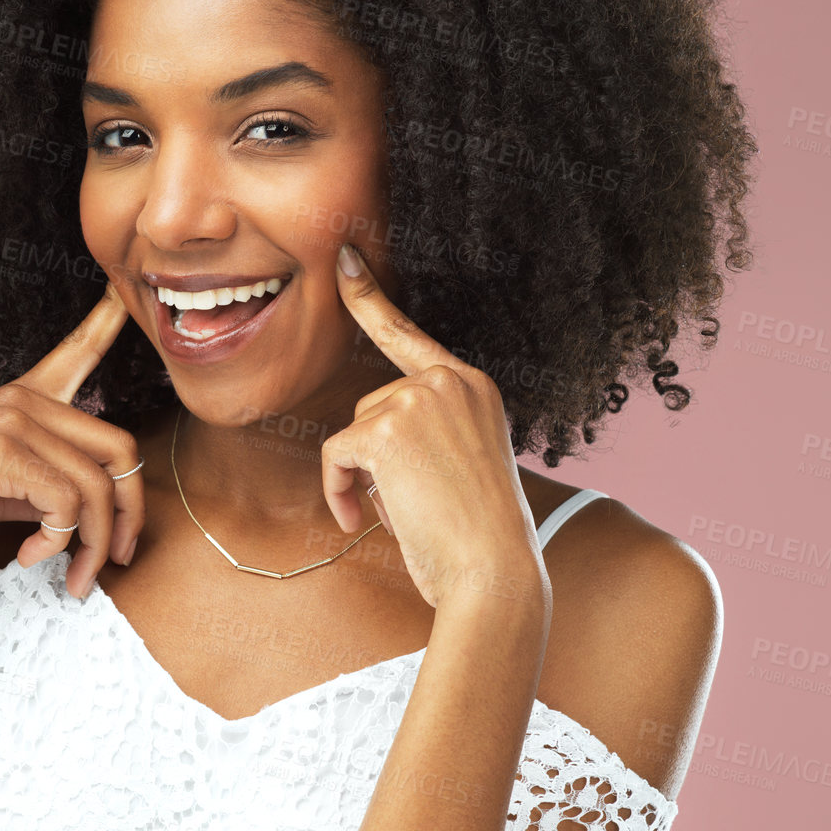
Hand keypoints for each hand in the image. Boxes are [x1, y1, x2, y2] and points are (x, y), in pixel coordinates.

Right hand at [0, 280, 142, 598]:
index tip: (125, 289)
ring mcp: (14, 420)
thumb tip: (79, 517)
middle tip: (117, 558)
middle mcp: (26, 400)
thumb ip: (38, 487)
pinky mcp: (2, 450)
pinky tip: (30, 558)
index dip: (109, 320)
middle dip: (130, 513)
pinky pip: (66, 504)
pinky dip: (58, 544)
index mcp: (23, 399)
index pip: (77, 351)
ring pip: (99, 487)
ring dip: (94, 544)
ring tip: (75, 578)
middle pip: (120, 450)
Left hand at [323, 242, 546, 611]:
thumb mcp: (464, 466)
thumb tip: (367, 439)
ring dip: (360, 477)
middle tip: (413, 502)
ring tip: (405, 512)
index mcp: (473, 386)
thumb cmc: (479, 537)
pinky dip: (337, 491)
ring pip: (354, 431)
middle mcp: (449, 381)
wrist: (495, 571)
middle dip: (375, 456)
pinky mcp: (386, 428)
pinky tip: (360, 519)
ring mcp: (418, 399)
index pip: (409, 335)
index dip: (370, 298)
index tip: (345, 260)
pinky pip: (334, 455)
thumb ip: (426, 433)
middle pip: (372, 404)